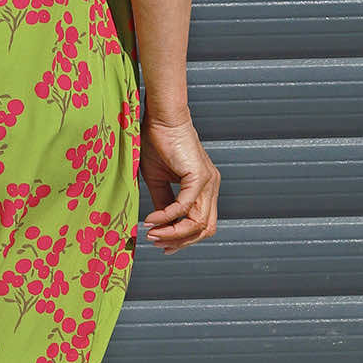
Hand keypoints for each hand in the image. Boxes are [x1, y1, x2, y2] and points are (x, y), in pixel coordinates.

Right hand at [138, 114, 219, 253]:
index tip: (161, 244)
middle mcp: (211, 187)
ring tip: (152, 233)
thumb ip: (163, 203)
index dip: (182, 239)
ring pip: (198, 222)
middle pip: (205, 229)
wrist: (160, 118)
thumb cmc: (157, 142)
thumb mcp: (158, 180)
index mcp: (204, 188)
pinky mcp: (199, 176)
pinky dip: (168, 216)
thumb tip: (160, 224)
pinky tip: (152, 218)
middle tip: (156, 243)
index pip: (201, 224)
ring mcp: (209, 182)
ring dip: (173, 233)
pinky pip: (185, 206)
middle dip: (180, 241)